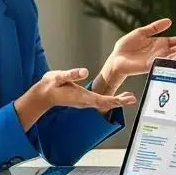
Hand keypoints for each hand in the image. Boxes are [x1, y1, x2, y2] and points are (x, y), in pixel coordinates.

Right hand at [15, 69, 135, 129]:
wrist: (43, 95)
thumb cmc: (50, 86)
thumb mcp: (59, 77)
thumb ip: (71, 74)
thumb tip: (84, 71)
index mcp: (82, 97)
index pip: (102, 100)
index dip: (115, 100)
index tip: (126, 100)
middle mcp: (85, 101)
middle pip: (106, 103)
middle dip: (120, 101)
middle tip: (133, 99)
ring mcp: (85, 101)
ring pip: (104, 103)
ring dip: (116, 101)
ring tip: (129, 98)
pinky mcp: (84, 99)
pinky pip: (100, 101)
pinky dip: (110, 99)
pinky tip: (116, 97)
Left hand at [98, 19, 175, 91]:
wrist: (116, 59)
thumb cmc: (126, 47)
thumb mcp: (142, 32)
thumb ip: (155, 28)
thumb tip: (170, 21)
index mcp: (161, 44)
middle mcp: (163, 52)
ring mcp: (159, 59)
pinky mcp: (153, 65)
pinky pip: (166, 61)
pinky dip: (175, 57)